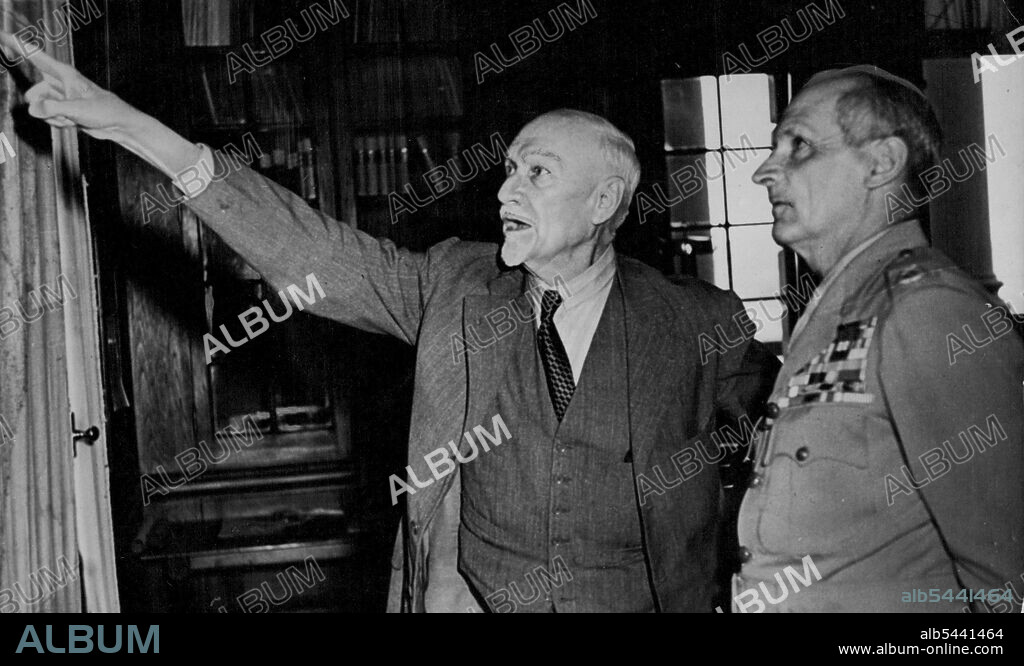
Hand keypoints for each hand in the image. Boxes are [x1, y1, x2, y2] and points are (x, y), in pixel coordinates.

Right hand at [0, 30, 201, 176]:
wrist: (118, 125)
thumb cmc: (104, 111)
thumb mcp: (77, 109)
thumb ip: (52, 108)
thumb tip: (33, 109)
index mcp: (63, 73)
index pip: (34, 56)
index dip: (17, 44)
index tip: (0, 33)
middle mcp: (58, 83)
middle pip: (33, 95)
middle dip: (44, 108)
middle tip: (65, 113)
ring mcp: (58, 97)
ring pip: (40, 109)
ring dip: (53, 118)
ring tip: (74, 118)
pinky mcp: (61, 109)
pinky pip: (48, 118)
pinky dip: (58, 124)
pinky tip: (74, 123)